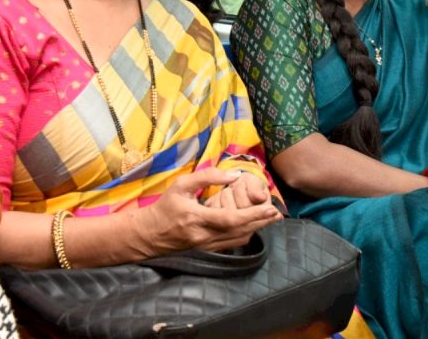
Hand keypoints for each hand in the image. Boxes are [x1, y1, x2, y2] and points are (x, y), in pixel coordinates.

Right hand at [135, 169, 279, 254]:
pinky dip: (246, 234)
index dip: (252, 215)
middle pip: (240, 231)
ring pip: (239, 239)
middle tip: (277, 212)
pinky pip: (233, 244)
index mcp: (195, 217)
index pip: (230, 219)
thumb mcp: (181, 185)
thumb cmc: (166, 206)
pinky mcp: (209, 251)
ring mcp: (207, 246)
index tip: (269, 208)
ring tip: (269, 218)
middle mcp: (204, 235)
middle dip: (261, 222)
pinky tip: (253, 225)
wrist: (151, 234)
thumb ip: (206, 177)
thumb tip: (234, 176)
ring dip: (256, 229)